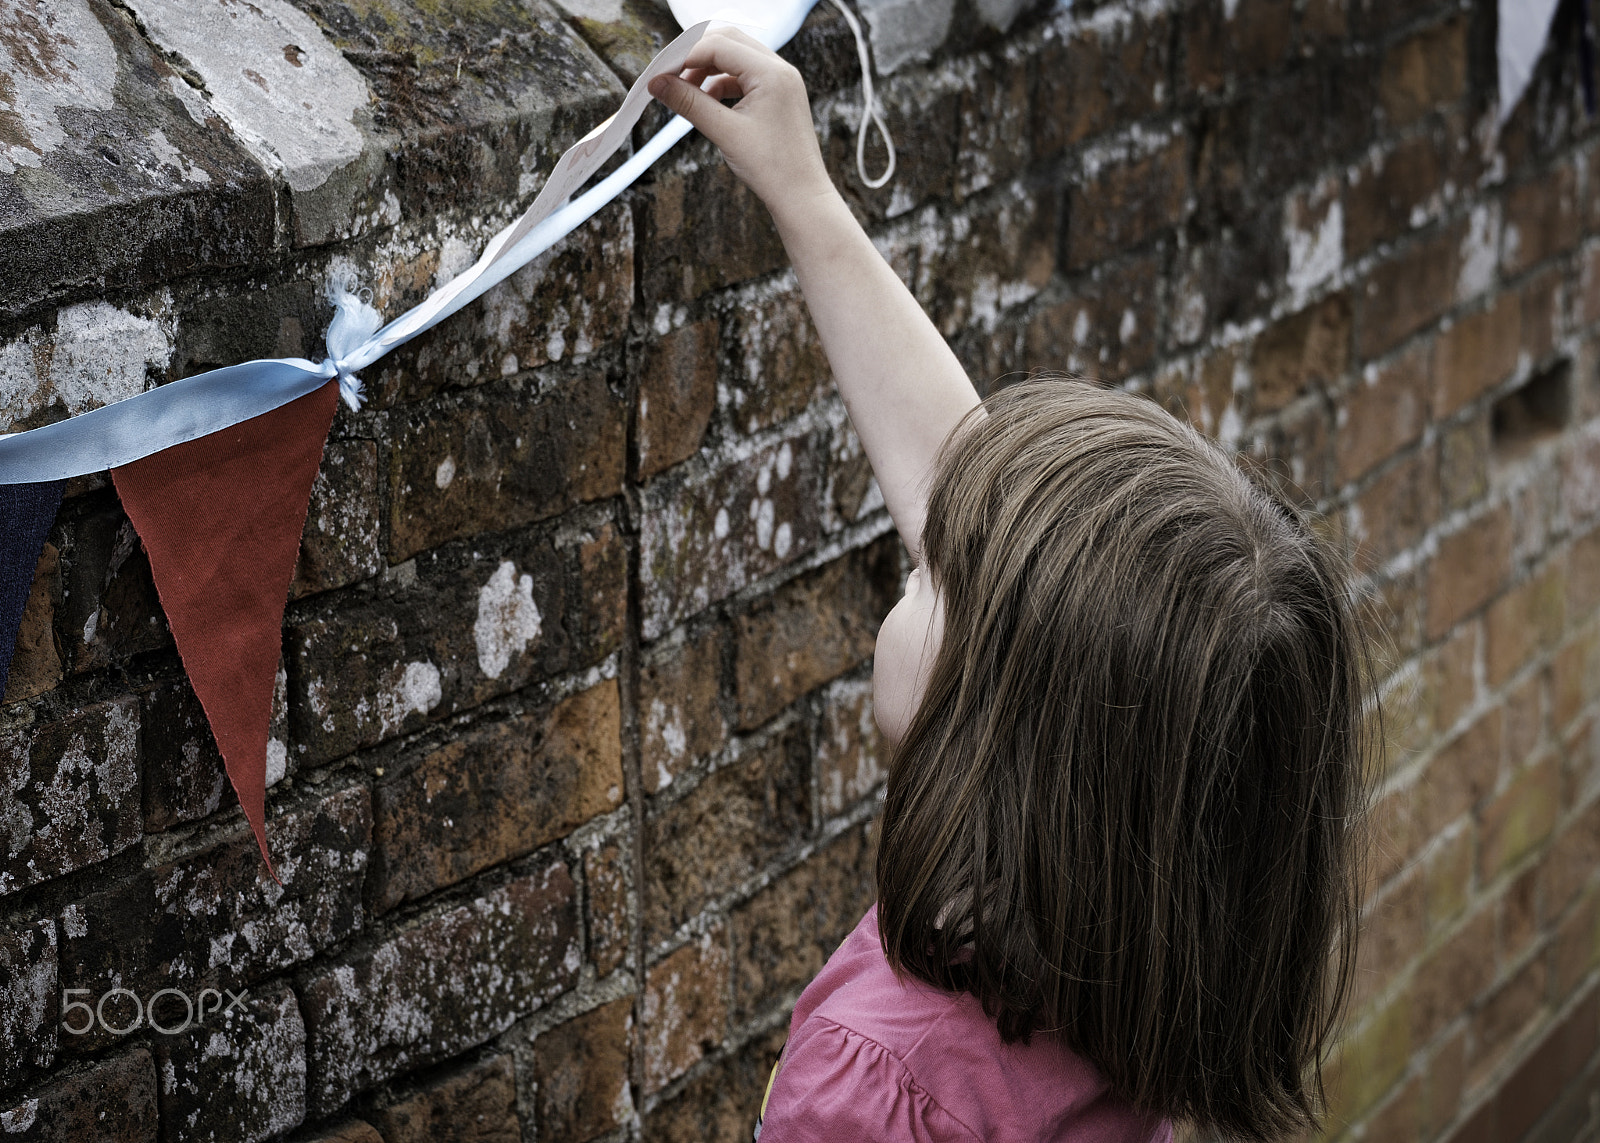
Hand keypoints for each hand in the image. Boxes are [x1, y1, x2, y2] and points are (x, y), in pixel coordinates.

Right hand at [648, 28, 834, 216]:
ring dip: (707, 68)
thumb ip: (689, 103)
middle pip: (728, 41)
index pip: (719, 45)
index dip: (685, 56)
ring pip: (736, 57)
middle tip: (669, 76)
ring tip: (685, 92)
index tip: (660, 74)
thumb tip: (657, 84)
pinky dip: (721, 83)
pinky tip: (706, 102)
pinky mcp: (778, 94)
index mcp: (771, 73)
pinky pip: (744, 76)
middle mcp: (779, 69)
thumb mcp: (724, 132)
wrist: (802, 197)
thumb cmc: (772, 168)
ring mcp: (781, 81)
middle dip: (696, 55)